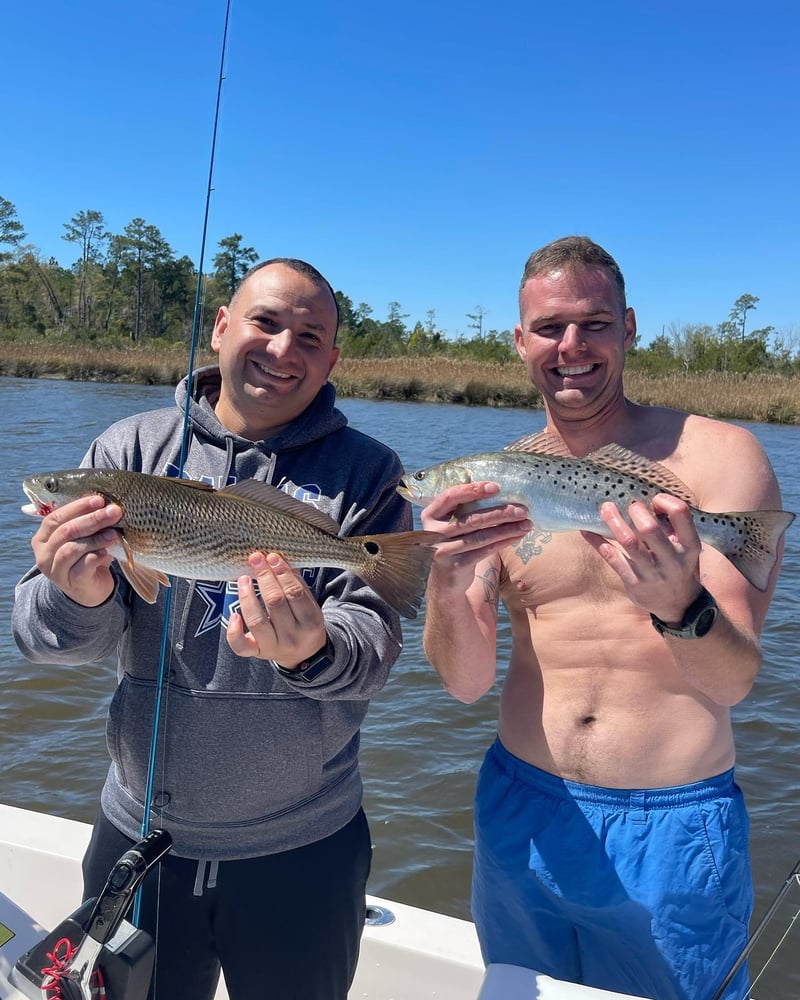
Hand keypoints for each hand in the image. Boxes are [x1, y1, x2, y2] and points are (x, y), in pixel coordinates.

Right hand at [29, 494, 122, 606]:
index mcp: (42, 538)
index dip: (78, 507)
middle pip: (66, 531)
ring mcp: (56, 570)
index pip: (55, 517)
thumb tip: (104, 503)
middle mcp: (44, 554)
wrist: (90, 590)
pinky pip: (83, 565)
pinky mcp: (72, 582)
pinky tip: (107, 551)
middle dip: (92, 519)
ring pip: (72, 548)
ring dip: (96, 538)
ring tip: (114, 533)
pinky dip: (97, 555)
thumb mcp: (84, 537)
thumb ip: (86, 521)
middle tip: (113, 512)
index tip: (99, 500)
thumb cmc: (87, 557)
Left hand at [226, 552, 326, 664]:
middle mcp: (293, 637)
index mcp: (311, 622)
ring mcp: (274, 647)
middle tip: (256, 559)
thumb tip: (278, 559)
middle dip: (264, 578)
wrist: (305, 655)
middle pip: (275, 603)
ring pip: (257, 621)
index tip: (272, 557)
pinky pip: (242, 646)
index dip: (282, 574)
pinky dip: (235, 631)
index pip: (295, 594)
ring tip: (244, 578)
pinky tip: (233, 615)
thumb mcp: (309, 604)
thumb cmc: (304, 622)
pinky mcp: (258, 653)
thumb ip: (296, 584)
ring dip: (248, 597)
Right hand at [421, 481, 531, 584]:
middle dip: (500, 513)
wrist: (445, 579)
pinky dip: (503, 542)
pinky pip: (484, 551)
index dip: (472, 490)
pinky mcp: (455, 566)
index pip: (450, 496)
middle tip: (522, 510)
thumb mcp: (452, 523)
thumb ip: (466, 509)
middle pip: (471, 519)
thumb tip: (502, 493)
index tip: (496, 487)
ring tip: (526, 524)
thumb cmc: (454, 542)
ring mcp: (443, 550)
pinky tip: (517, 537)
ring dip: (507, 529)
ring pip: (481, 536)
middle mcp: (433, 532)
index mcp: (431, 515)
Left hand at [582, 494, 703, 620]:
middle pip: (649, 528)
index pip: (680, 513)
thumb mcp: (684, 547)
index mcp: (689, 545)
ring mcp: (652, 573)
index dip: (664, 500)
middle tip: (628, 505)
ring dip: (613, 522)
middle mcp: (672, 559)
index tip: (654, 499)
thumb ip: (670, 526)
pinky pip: (612, 558)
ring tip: (605, 508)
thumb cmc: (677, 564)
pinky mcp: (634, 582)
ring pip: (628, 542)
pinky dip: (597, 542)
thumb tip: (643, 498)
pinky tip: (586, 531)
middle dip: (635, 511)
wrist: (678, 604)